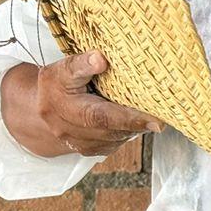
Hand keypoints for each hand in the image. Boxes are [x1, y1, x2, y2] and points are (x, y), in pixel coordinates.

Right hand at [1, 51, 161, 157]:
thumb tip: (101, 59)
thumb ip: (81, 64)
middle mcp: (70, 130)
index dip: (129, 118)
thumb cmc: (57, 84)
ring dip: (137, 125)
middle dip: (141, 121)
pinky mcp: (93, 151)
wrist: (42, 111)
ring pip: (118, 136)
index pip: (100, 116)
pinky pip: (118, 141)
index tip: (156, 120)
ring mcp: (81, 145)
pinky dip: (131, 129)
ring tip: (155, 109)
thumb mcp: (63, 68)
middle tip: (168, 112)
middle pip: (114, 128)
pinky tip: (139, 117)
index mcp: (63, 107)